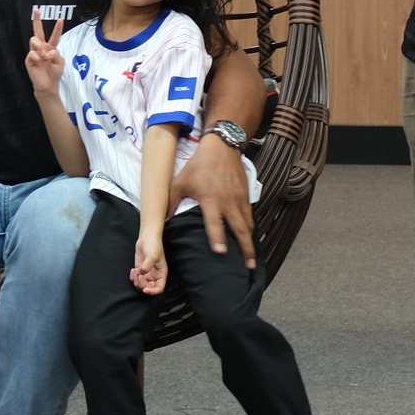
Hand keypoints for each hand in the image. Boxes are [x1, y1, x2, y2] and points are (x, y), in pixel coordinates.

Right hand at [25, 13, 65, 93]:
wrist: (48, 85)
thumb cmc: (54, 73)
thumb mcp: (60, 62)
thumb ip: (55, 54)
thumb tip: (47, 50)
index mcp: (51, 47)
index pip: (54, 35)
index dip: (57, 28)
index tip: (61, 19)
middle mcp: (42, 48)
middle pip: (38, 31)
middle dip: (36, 19)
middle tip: (36, 9)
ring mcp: (34, 52)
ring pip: (34, 39)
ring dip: (40, 46)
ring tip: (44, 56)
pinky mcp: (29, 59)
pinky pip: (32, 53)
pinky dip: (37, 57)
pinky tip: (39, 62)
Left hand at [130, 232, 167, 295]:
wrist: (147, 237)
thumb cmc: (154, 245)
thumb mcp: (152, 255)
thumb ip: (147, 266)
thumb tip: (141, 274)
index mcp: (161, 274)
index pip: (159, 288)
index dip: (153, 292)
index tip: (145, 289)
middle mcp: (154, 275)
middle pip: (148, 287)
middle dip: (142, 284)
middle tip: (138, 275)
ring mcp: (146, 273)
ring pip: (141, 284)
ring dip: (136, 281)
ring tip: (135, 271)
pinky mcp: (139, 270)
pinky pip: (135, 279)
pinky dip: (133, 277)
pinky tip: (133, 270)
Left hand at [171, 131, 255, 268]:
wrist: (222, 147)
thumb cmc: (199, 166)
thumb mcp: (181, 182)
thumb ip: (171, 202)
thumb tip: (162, 220)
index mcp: (211, 200)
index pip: (214, 223)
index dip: (217, 238)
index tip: (221, 252)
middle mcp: (228, 202)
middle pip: (239, 229)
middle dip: (245, 248)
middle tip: (248, 266)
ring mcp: (239, 199)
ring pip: (248, 224)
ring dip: (250, 242)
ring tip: (251, 259)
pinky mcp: (246, 196)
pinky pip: (250, 216)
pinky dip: (251, 228)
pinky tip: (250, 238)